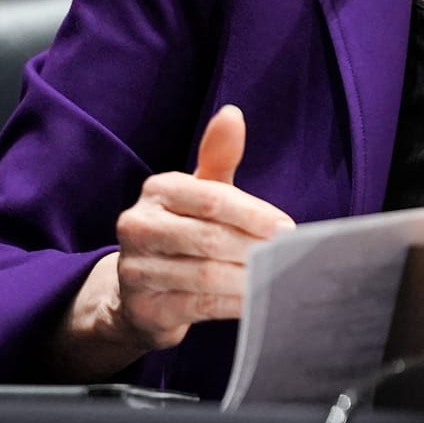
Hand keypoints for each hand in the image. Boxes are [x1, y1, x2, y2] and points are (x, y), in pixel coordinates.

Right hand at [55, 105, 292, 377]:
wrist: (137, 291)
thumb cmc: (181, 229)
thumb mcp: (199, 190)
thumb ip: (219, 156)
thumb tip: (232, 115)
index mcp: (158, 189)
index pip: (213, 199)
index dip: (254, 214)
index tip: (287, 228)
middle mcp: (138, 225)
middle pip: (210, 237)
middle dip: (254, 247)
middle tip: (286, 256)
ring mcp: (136, 269)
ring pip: (205, 274)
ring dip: (247, 278)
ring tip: (275, 278)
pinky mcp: (143, 307)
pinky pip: (198, 305)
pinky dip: (232, 304)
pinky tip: (254, 300)